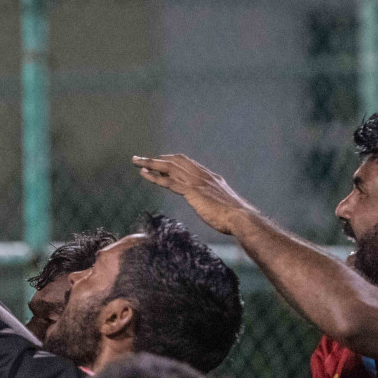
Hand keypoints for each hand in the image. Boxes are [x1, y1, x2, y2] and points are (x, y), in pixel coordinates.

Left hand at [133, 154, 259, 235]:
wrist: (241, 218)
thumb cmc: (235, 216)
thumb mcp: (223, 203)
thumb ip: (215, 200)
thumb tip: (214, 205)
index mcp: (210, 177)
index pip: (187, 163)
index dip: (171, 160)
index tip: (159, 160)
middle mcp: (202, 175)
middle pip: (175, 161)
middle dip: (157, 159)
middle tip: (141, 158)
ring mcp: (197, 182)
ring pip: (169, 168)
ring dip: (151, 163)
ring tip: (136, 161)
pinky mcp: (192, 191)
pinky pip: (169, 181)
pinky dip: (155, 176)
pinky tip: (144, 174)